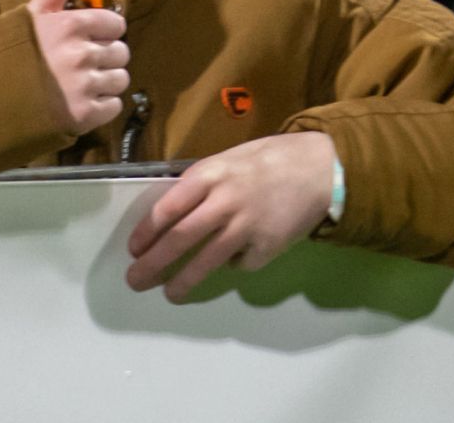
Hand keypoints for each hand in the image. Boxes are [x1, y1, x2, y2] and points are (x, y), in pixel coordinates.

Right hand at [29, 0, 129, 133]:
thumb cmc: (12, 51)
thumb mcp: (34, 11)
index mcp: (72, 25)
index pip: (116, 24)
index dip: (104, 32)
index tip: (88, 39)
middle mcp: (81, 54)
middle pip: (121, 53)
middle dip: (105, 58)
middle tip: (81, 64)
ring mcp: (83, 86)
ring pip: (120, 80)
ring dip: (106, 82)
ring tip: (81, 84)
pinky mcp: (83, 115)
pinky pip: (113, 106)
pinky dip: (102, 106)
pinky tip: (80, 102)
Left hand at [126, 132, 334, 302]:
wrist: (319, 168)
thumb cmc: (268, 159)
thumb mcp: (229, 160)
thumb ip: (203, 184)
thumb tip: (173, 213)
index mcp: (211, 173)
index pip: (168, 207)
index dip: (147, 231)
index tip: (134, 248)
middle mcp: (226, 200)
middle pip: (182, 238)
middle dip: (154, 263)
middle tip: (135, 280)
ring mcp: (247, 227)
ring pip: (207, 260)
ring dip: (183, 280)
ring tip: (168, 294)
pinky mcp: (267, 247)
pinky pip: (240, 263)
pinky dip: (232, 265)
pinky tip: (232, 260)